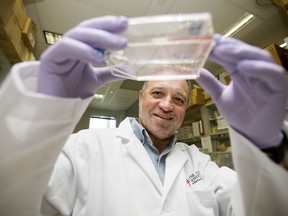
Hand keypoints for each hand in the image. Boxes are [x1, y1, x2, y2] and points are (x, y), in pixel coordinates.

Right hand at [37, 16, 127, 97]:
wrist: (58, 110)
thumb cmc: (72, 94)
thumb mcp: (97, 79)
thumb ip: (111, 72)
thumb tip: (129, 69)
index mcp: (80, 48)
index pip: (94, 31)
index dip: (109, 26)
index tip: (125, 24)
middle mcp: (70, 46)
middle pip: (87, 28)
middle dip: (107, 26)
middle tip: (124, 25)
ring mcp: (59, 51)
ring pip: (78, 35)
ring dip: (100, 38)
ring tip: (119, 44)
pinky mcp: (50, 58)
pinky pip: (66, 47)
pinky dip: (84, 50)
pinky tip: (99, 58)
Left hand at [196, 34, 286, 148]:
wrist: (253, 134)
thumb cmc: (241, 114)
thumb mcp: (221, 96)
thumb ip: (209, 83)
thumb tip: (194, 71)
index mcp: (242, 71)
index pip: (231, 54)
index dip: (220, 46)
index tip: (206, 41)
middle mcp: (255, 71)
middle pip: (244, 52)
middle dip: (229, 46)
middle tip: (213, 43)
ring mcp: (268, 78)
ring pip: (259, 58)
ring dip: (241, 53)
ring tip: (224, 51)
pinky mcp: (279, 87)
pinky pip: (273, 74)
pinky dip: (259, 68)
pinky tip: (243, 67)